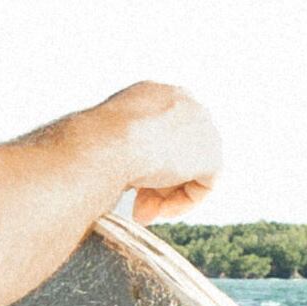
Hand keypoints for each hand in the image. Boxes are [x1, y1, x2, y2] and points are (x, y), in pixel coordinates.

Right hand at [100, 84, 219, 220]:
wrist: (108, 143)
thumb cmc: (94, 142)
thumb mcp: (107, 138)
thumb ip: (126, 148)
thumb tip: (130, 171)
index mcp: (156, 93)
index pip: (161, 132)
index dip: (146, 163)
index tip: (128, 184)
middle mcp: (184, 102)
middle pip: (178, 152)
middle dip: (157, 184)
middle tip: (137, 207)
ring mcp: (202, 127)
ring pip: (189, 170)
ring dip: (165, 196)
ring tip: (142, 213)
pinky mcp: (212, 155)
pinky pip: (203, 186)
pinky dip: (182, 203)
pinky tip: (160, 211)